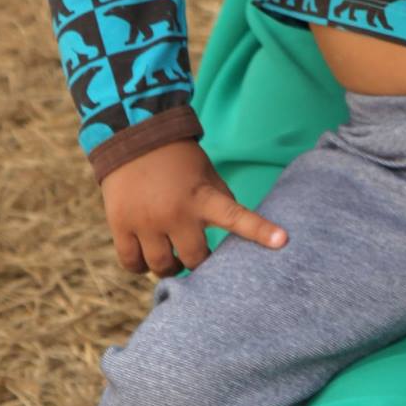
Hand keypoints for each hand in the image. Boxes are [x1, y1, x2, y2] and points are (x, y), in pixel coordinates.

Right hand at [101, 138, 287, 275]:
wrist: (133, 138)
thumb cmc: (178, 160)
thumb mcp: (207, 175)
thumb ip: (220, 202)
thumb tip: (234, 236)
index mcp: (202, 196)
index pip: (236, 216)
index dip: (260, 230)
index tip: (283, 240)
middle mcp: (175, 212)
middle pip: (194, 259)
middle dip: (199, 261)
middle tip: (198, 256)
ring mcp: (146, 221)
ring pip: (162, 265)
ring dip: (171, 266)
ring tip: (174, 260)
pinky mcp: (121, 225)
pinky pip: (132, 263)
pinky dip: (141, 266)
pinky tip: (147, 259)